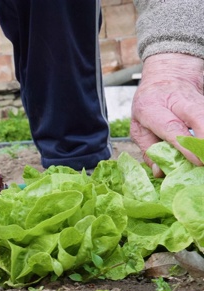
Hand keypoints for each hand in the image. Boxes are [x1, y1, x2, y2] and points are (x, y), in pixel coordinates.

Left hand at [131, 53, 203, 176]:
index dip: (184, 144)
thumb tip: (159, 171)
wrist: (167, 74)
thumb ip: (148, 149)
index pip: (171, 127)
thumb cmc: (150, 103)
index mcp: (151, 106)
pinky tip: (203, 147)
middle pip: (197, 115)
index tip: (197, 160)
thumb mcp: (138, 125)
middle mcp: (177, 100)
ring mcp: (196, 98)